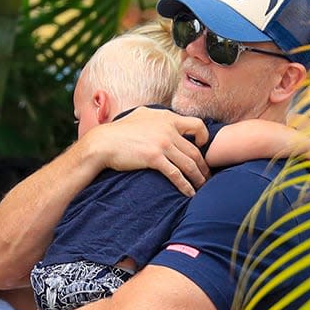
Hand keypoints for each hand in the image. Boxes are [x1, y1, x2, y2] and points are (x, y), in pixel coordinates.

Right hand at [81, 107, 210, 196]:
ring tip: (202, 187)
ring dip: (198, 178)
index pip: (197, 125)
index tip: (202, 147)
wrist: (103, 142)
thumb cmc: (119, 131)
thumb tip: (163, 118)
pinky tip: (189, 194)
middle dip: (204, 166)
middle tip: (207, 176)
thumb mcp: (141, 115)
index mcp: (167, 118)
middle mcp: (168, 129)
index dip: (204, 137)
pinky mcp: (154, 158)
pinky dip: (185, 186)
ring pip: (189, 164)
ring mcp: (162, 143)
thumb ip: (156, 117)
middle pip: (195, 151)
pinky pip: (176, 174)